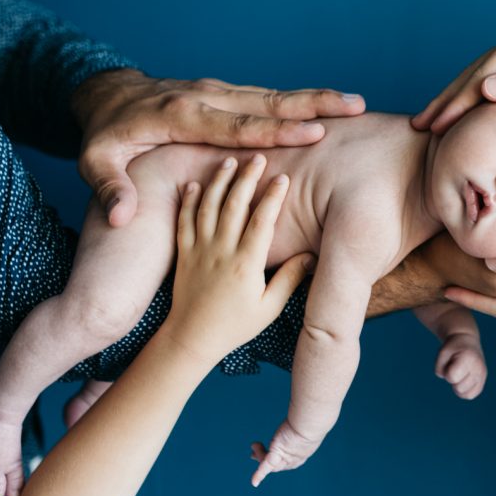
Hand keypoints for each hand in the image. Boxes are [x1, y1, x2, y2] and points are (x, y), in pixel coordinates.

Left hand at [72, 69, 365, 225]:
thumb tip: (120, 217)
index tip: (313, 134)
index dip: (275, 131)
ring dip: (314, 100)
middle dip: (313, 104)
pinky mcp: (224, 95)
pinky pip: (266, 100)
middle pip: (267, 102)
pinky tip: (327, 109)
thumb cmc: (104, 135)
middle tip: (355, 106)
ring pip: (273, 97)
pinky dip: (299, 102)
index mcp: (182, 116)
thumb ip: (111, 188)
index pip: (236, 126)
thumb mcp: (95, 162)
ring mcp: (218, 92)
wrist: (106, 94)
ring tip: (356, 105)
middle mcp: (207, 98)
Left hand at [167, 154, 313, 359]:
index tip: (284, 177)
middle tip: (258, 157)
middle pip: (235, 205)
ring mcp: (200, 250)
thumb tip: (311, 255)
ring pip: (208, 207)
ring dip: (219, 181)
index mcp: (247, 264)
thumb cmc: (235, 326)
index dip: (274, 197)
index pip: (263, 221)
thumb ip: (290, 279)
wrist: (192, 338)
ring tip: (229, 160)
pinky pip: (184, 220)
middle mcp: (222, 251)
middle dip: (247, 177)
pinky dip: (189, 200)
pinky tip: (194, 184)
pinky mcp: (184, 253)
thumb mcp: (269, 308)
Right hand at [250, 419, 323, 487]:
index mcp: (301, 453)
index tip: (269, 450)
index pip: (288, 459)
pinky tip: (254, 482)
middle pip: (277, 464)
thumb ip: (301, 424)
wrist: (310, 424)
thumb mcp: (304, 425)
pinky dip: (259, 475)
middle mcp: (294, 459)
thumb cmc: (310, 420)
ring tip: (254, 444)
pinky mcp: (277, 454)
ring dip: (259, 454)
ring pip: (269, 463)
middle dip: (264, 458)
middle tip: (253, 455)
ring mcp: (286, 458)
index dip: (277, 458)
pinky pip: (265, 467)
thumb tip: (304, 412)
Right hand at [412, 12, 495, 133]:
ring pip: (483, 77)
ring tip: (435, 121)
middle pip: (473, 74)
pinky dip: (479, 96)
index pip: (480, 76)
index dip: (454, 103)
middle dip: (445, 101)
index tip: (434, 127)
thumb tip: (486, 89)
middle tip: (420, 126)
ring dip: (457, 100)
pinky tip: (469, 111)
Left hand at [435, 334, 487, 399]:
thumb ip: (439, 368)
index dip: (446, 372)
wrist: (467, 340)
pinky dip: (464, 391)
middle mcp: (478, 368)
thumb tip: (451, 382)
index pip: (452, 377)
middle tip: (455, 368)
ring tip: (460, 373)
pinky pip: (471, 395)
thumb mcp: (441, 353)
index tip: (451, 362)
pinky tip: (463, 379)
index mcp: (468, 358)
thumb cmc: (453, 347)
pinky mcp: (483, 380)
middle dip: (453, 380)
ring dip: (458, 386)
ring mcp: (482, 375)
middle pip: (459, 388)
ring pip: (466, 395)